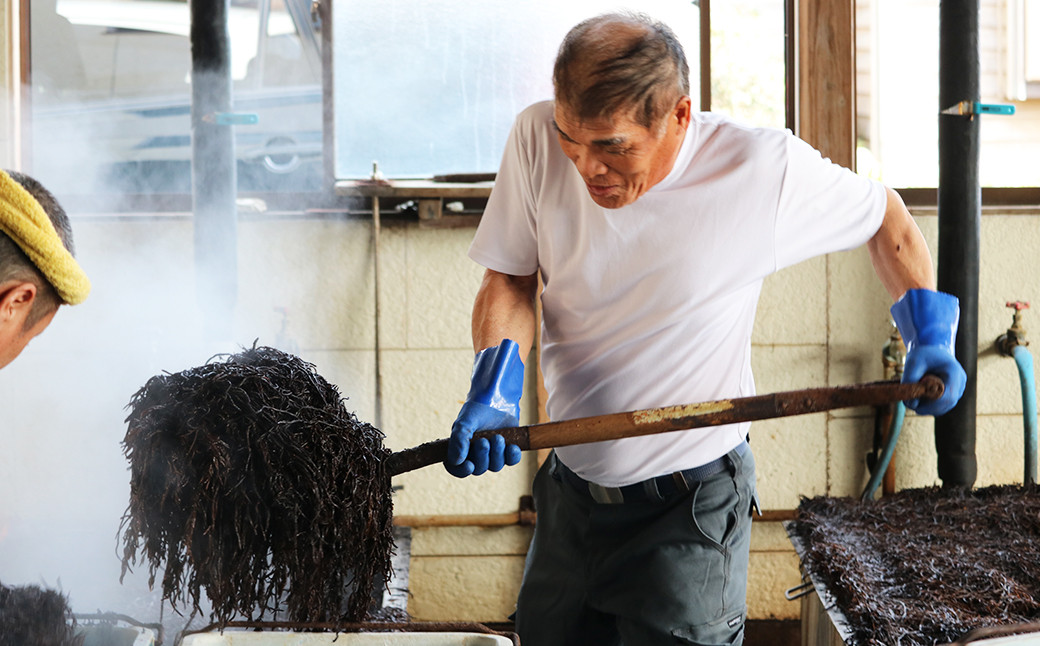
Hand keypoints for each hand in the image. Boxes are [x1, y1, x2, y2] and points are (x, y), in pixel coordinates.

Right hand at [446, 401, 522, 476]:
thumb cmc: (477, 409)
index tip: (469, 465)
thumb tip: (456, 461)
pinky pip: (511, 461)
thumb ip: (458, 440)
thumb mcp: (464, 423)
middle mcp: (476, 454)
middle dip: (482, 456)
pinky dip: (512, 456)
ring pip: (495, 466)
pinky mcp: (507, 449)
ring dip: (497, 454)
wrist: (497, 398)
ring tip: (498, 437)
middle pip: (478, 469)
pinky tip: (512, 446)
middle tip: (484, 441)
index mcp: (461, 449)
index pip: (457, 468)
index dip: (462, 471)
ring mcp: (493, 453)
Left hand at [891, 289, 967, 415]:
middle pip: (948, 403)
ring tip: (915, 398)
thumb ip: (910, 381)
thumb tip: (910, 403)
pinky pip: (944, 404)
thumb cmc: (923, 353)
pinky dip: (933, 405)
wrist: (933, 347)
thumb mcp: (913, 363)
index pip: (948, 396)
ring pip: (947, 406)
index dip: (933, 405)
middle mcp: (960, 381)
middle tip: (912, 406)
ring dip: (931, 407)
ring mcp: (959, 387)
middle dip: (930, 408)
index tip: (916, 408)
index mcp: (953, 372)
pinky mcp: (954, 391)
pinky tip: (921, 398)